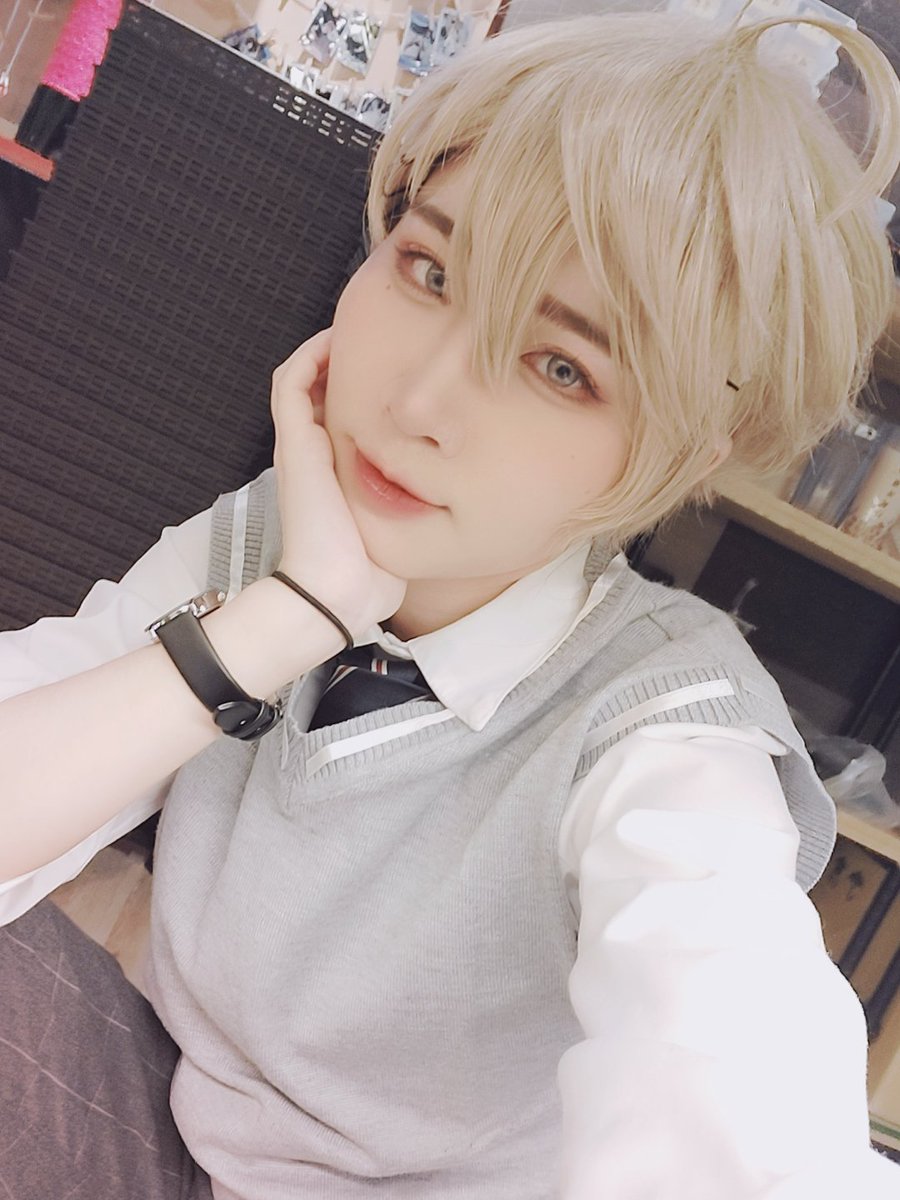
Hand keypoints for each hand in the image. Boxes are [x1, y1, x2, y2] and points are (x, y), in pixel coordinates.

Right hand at [269, 328, 406, 636]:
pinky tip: (336, 341)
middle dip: (344, 364)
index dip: (358, 391)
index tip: (394, 374)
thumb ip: (414, 513)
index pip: (337, 417)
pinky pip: (291, 383)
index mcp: (332, 474)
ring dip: (324, 351)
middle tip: (379, 342)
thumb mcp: (398, 531)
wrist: (336, 592)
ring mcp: (299, 448)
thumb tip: (455, 510)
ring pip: (299, 379)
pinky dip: (309, 356)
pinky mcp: (295, 444)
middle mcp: (311, 455)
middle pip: (318, 392)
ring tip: (356, 332)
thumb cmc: (367, 574)